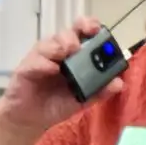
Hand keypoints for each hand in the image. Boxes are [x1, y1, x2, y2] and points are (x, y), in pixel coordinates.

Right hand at [0, 17, 123, 141]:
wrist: (31, 118)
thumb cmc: (57, 102)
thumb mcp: (83, 99)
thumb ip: (100, 91)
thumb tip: (119, 83)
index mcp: (73, 56)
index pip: (81, 33)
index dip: (89, 26)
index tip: (96, 29)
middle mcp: (57, 52)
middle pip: (66, 33)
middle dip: (74, 35)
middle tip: (78, 45)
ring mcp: (41, 58)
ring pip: (50, 43)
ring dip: (59, 45)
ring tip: (66, 53)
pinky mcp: (25, 68)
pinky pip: (35, 61)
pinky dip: (44, 63)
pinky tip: (51, 69)